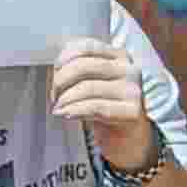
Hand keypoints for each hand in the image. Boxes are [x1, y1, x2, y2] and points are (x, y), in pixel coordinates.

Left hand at [51, 38, 150, 168]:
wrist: (130, 139)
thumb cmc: (107, 107)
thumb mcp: (95, 82)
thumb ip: (80, 69)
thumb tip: (55, 68)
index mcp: (119, 56)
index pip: (86, 47)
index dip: (65, 58)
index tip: (55, 71)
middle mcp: (129, 69)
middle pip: (84, 66)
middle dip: (61, 80)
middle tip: (54, 95)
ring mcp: (133, 90)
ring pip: (88, 87)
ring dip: (65, 99)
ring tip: (58, 107)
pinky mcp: (132, 110)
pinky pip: (95, 107)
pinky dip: (75, 110)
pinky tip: (66, 114)